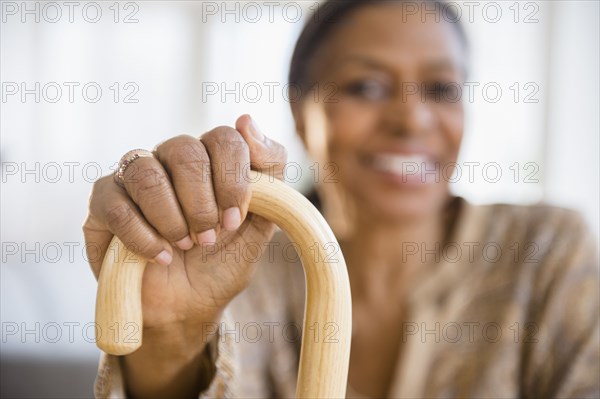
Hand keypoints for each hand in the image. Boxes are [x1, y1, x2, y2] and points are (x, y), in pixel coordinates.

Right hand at [83, 114, 286, 330]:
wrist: (188, 308)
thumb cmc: (222, 263)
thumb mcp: (260, 227)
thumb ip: (268, 177)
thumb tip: (246, 120)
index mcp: (210, 159)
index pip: (224, 138)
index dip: (233, 179)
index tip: (235, 220)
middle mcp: (170, 159)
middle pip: (184, 150)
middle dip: (202, 203)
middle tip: (208, 238)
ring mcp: (133, 177)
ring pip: (147, 173)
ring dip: (172, 219)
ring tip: (184, 247)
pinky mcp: (102, 204)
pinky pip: (116, 205)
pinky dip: (143, 237)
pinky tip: (159, 256)